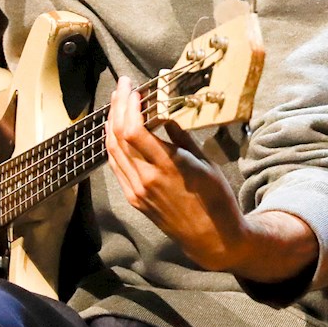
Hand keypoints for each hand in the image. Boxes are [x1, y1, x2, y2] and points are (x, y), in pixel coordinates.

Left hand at [105, 76, 249, 270]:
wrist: (213, 239)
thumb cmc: (216, 198)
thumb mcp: (205, 163)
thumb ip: (180, 138)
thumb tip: (164, 116)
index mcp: (168, 166)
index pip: (133, 130)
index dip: (127, 105)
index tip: (132, 88)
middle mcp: (146, 178)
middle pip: (118, 135)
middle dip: (117, 106)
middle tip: (122, 87)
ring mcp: (137, 190)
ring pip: (112, 150)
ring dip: (111, 123)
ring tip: (117, 103)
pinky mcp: (134, 198)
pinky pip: (116, 165)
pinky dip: (113, 145)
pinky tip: (115, 130)